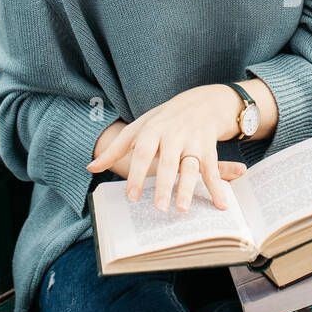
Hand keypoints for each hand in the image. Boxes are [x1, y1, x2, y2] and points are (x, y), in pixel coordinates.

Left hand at [86, 85, 245, 211]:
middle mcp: (174, 136)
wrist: (201, 102)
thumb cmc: (163, 120)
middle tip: (159, 208)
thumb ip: (116, 148)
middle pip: (168, 162)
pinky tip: (220, 205)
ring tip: (183, 209)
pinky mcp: (209, 149)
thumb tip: (90, 167)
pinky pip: (212, 170)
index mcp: (153, 130)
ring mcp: (193, 142)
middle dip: (164, 185)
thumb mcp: (138, 127)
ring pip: (191, 167)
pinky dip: (218, 188)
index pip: (143, 152)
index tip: (132, 196)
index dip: (137, 174)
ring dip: (188, 188)